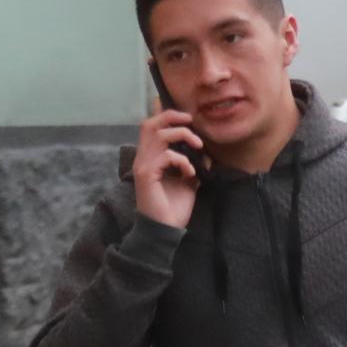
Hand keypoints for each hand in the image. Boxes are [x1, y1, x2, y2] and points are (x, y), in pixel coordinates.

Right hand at [132, 110, 202, 228]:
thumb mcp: (187, 182)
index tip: (189, 120)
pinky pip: (166, 156)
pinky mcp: (147, 175)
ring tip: (198, 147)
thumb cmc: (173, 208)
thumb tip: (204, 153)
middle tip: (191, 123)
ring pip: (158, 135)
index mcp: (149, 158)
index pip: (150, 126)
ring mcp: (142, 166)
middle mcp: (142, 159)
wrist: (165, 231)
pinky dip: (182, 161)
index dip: (167, 116)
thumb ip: (191, 164)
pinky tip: (190, 173)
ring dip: (182, 136)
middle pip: (149, 124)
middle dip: (172, 117)